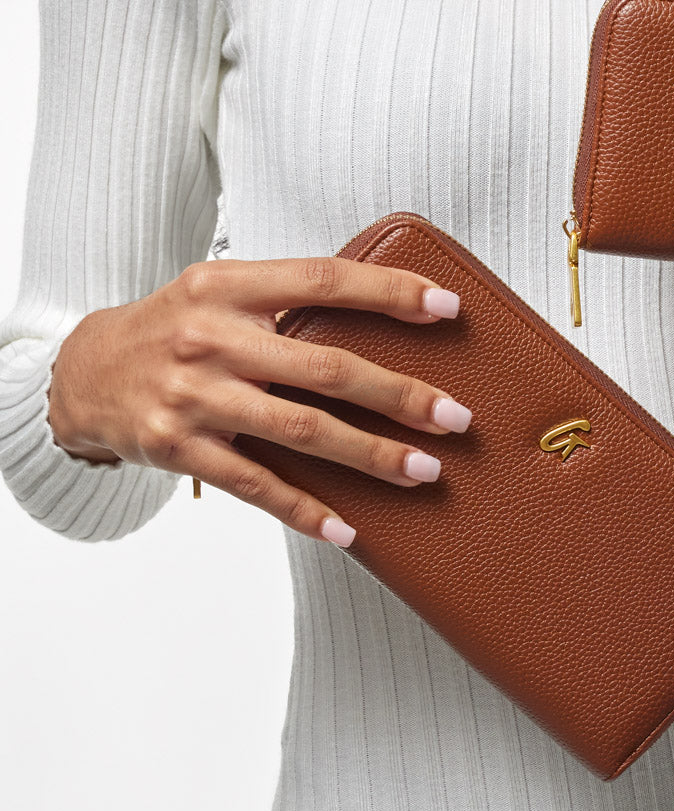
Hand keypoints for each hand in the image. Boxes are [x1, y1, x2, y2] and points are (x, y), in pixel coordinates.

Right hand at [45, 257, 472, 545]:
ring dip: (372, 455)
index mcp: (227, 286)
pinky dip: (305, 511)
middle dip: (400, 395)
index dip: (389, 293)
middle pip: (325, 367)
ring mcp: (194, 396)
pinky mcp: (179, 448)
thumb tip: (385, 310)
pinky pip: (256, 486)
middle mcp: (210, 337)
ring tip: (425, 470)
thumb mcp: (218, 293)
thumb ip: (285, 299)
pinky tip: (349, 530)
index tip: (447, 308)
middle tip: (455, 416)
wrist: (82, 373)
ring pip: (301, 431)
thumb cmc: (172, 329)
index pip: (322, 280)